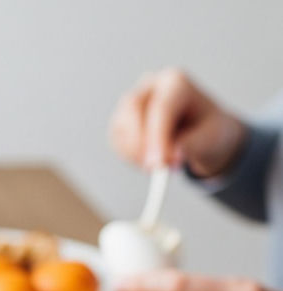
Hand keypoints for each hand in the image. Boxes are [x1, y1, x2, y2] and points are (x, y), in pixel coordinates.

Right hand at [110, 68, 245, 174]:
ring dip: (136, 154)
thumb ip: (192, 145)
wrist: (201, 133)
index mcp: (177, 82)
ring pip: (121, 127)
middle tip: (152, 169)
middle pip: (132, 107)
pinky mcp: (121, 122)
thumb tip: (170, 156)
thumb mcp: (211, 138)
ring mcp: (132, 103)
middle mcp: (151, 87)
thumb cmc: (208, 131)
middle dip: (139, 142)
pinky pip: (117, 142)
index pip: (161, 106)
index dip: (156, 136)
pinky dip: (130, 157)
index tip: (158, 164)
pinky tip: (150, 161)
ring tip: (161, 166)